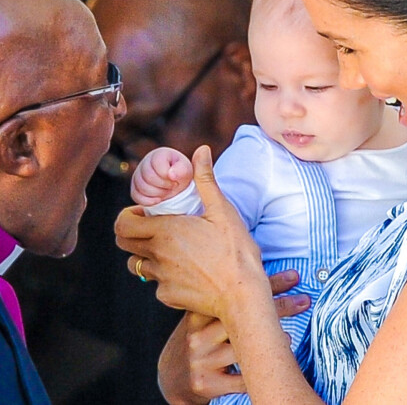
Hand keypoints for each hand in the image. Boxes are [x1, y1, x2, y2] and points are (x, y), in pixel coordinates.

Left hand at [116, 145, 269, 316]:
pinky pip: (158, 284)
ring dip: (149, 255)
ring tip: (173, 250)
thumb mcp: (222, 210)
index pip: (123, 224)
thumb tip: (201, 150)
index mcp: (165, 231)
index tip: (146, 213)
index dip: (128, 216)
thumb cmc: (235, 250)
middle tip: (156, 228)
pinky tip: (189, 271)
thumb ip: (206, 179)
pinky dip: (167, 276)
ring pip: (139, 265)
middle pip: (124, 244)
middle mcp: (157, 255)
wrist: (243, 295)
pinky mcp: (168, 297)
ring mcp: (161, 278)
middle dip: (134, 234)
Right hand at [131, 146, 192, 205]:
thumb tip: (170, 174)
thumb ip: (182, 169)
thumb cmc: (180, 173)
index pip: (157, 164)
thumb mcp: (185, 170)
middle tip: (172, 186)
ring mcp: (138, 175)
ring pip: (141, 187)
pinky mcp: (135, 187)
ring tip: (166, 191)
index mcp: (158, 154)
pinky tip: (158, 199)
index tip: (175, 179)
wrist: (175, 183)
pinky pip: (136, 195)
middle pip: (148, 177)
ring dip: (157, 193)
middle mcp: (145, 162)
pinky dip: (148, 201)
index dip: (167, 175)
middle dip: (163, 185)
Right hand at [158, 270, 310, 404]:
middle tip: (304, 300)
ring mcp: (201, 360)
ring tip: (289, 336)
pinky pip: (241, 378)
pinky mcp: (206, 384)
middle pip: (243, 317)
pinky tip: (275, 362)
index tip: (294, 277)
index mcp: (198, 311)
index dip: (268, 283)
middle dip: (278, 307)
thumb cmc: (200, 337)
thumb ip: (224, 296)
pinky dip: (259, 370)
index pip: (236, 292)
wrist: (174, 376)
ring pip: (242, 348)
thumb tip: (260, 269)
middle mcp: (197, 334)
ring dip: (271, 341)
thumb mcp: (205, 314)